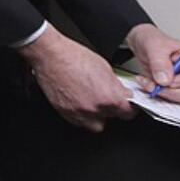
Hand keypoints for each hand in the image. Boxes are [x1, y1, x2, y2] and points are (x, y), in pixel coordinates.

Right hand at [18, 25, 133, 131]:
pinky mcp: (65, 113)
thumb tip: (121, 93)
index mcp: (109, 97)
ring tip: (91, 100)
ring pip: (95, 124)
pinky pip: (79, 121)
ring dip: (96, 115)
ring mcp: (79, 113)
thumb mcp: (104, 67)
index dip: (128, 107)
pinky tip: (79, 100)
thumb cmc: (73, 57)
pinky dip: (81, 114)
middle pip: (111, 118)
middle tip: (105, 97)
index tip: (126, 104)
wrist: (50, 55)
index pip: (128, 113)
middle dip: (111, 109)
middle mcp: (95, 109)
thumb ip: (115, 85)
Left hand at [126, 23, 179, 104]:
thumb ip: (160, 62)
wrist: (143, 45)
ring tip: (148, 80)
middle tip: (156, 82)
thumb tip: (165, 80)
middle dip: (172, 90)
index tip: (172, 80)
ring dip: (162, 93)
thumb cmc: (154, 41)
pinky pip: (171, 99)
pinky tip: (148, 83)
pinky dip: (157, 94)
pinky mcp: (177, 90)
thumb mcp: (154, 46)